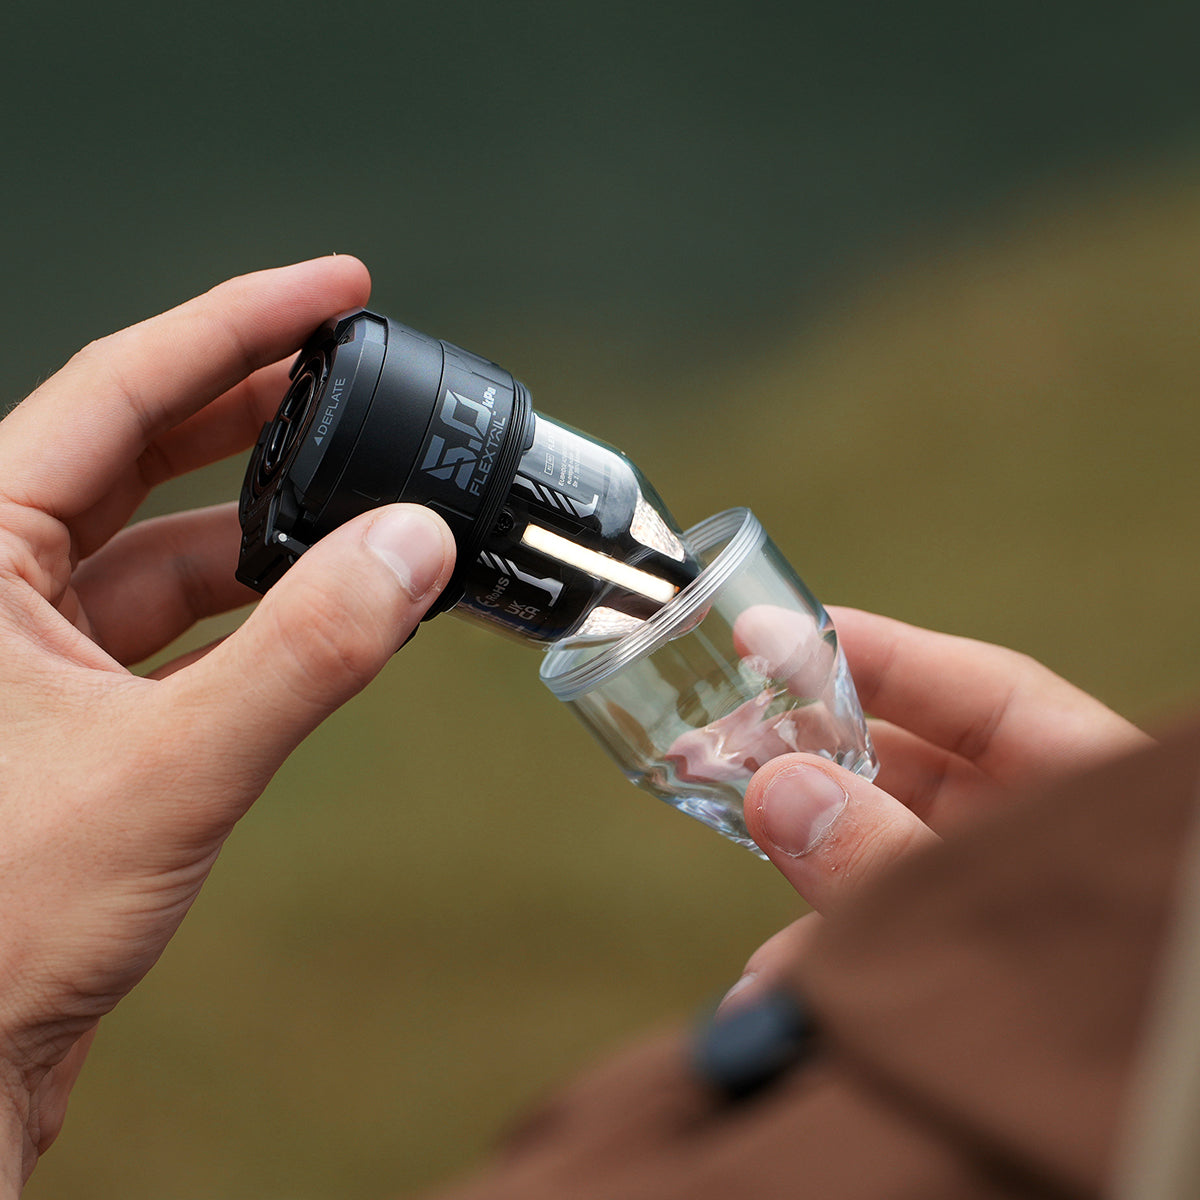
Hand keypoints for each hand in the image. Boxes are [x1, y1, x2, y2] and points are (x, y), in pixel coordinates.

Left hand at [0, 259, 455, 1190]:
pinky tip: (327, 603)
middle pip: (141, 447)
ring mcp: (32, 646)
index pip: (117, 389)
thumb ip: (304, 655)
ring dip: (271, 524)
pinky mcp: (71, 708)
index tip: (336, 289)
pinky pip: (178, 625)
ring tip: (369, 499)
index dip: (236, 324)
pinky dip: (257, 608)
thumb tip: (415, 550)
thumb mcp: (170, 771)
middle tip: (357, 365)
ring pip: (166, 544)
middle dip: (257, 404)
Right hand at [724, 606, 1149, 1007]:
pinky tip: (772, 996)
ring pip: (885, 860)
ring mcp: (1000, 904)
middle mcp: (1039, 838)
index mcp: (1090, 793)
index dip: (876, 653)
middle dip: (811, 762)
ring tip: (727, 855)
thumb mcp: (1002, 917)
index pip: (981, 694)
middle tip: (720, 746)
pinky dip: (827, 965)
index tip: (774, 634)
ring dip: (804, 879)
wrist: (1160, 1145)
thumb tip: (777, 790)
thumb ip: (889, 860)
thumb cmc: (1129, 1016)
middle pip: (913, 767)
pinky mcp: (966, 967)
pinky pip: (887, 944)